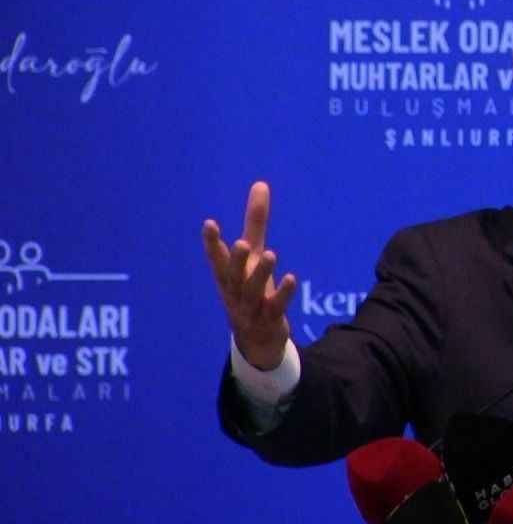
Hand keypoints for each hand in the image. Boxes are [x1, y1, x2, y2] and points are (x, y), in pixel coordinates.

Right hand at [202, 181, 296, 369]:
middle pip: (232, 275)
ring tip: (271, 255)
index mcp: (228, 275)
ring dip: (261, 274)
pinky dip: (282, 294)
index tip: (209, 223)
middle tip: (242, 243)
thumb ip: (255, 221)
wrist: (256, 339)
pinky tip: (291, 279)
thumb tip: (260, 183)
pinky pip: (275, 306)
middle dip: (236, 259)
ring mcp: (251, 307)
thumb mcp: (254, 255)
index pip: (216, 257)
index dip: (212, 242)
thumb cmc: (251, 287)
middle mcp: (235, 290)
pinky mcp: (269, 319)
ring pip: (253, 291)